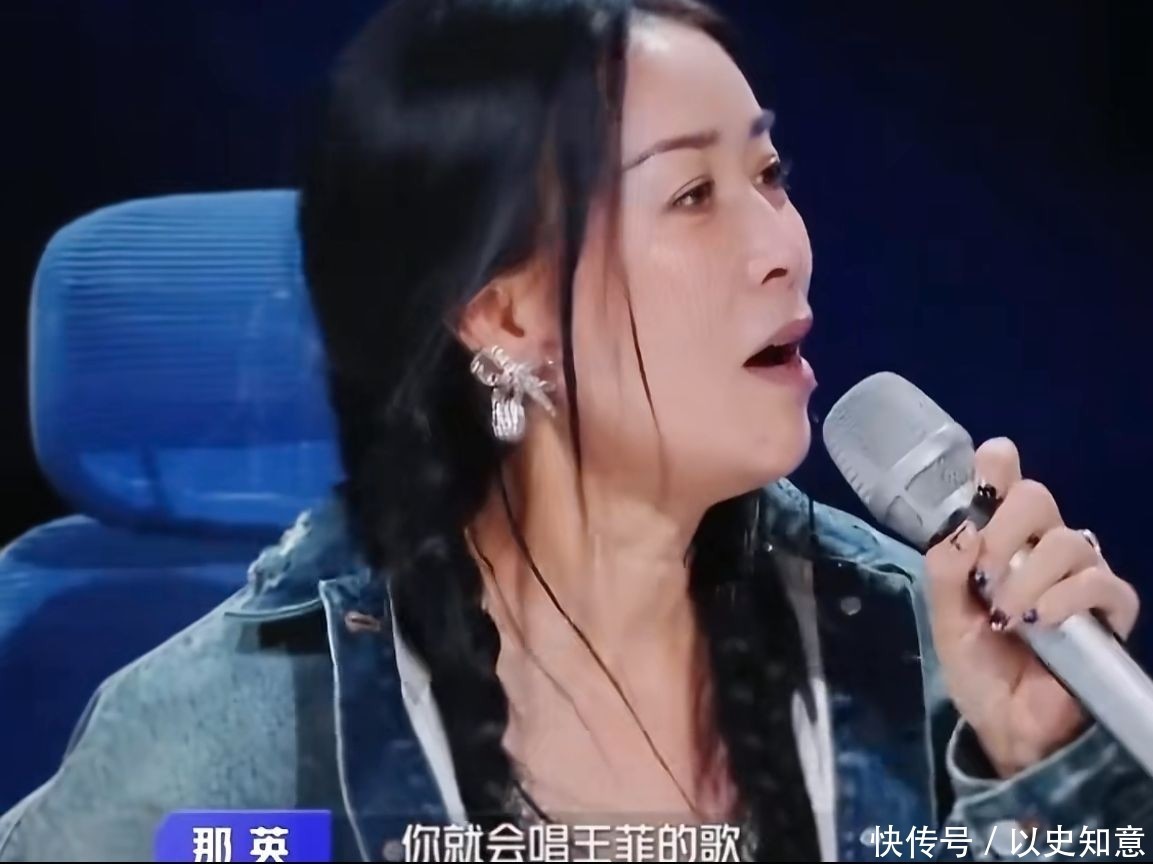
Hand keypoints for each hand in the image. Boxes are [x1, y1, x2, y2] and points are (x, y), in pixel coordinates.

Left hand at [923, 437, 1139, 777]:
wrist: (1005, 723)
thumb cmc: (976, 664)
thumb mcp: (944, 617)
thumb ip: (945, 572)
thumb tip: (961, 530)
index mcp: (999, 540)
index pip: (1005, 482)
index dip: (998, 465)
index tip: (989, 466)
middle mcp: (1042, 548)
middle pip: (1038, 498)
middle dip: (1006, 528)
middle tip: (985, 572)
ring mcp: (1078, 577)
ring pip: (1068, 542)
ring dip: (1028, 577)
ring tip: (1005, 614)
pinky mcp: (1108, 612)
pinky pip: (1101, 584)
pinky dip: (1065, 597)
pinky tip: (1041, 620)